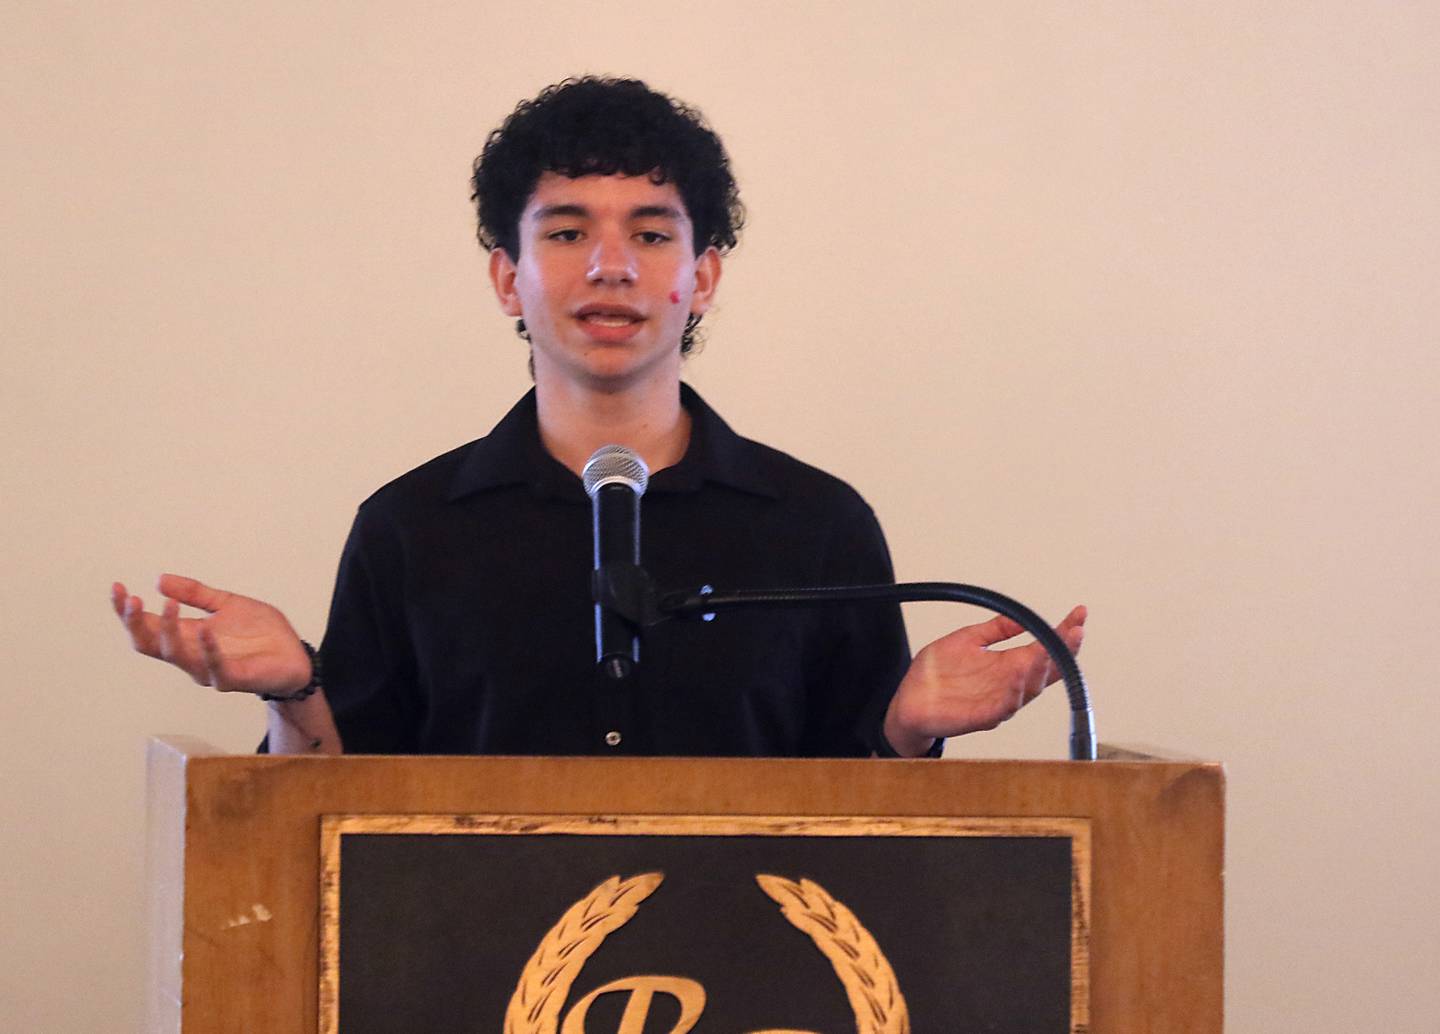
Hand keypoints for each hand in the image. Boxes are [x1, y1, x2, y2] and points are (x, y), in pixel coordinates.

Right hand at [111, 574, 311, 696]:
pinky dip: (208, 649)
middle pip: (149, 644)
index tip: (118, 587)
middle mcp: (191, 654)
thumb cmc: (261, 634)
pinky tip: (205, 629)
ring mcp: (208, 669)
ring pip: (176, 656)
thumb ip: (196, 594)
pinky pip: (214, 668)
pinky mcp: (232, 679)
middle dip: (135, 623)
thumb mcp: (227, 604)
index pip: (146, 626)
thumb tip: (159, 579)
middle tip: (131, 600)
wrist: (295, 656)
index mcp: (187, 636)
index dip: (127, 610)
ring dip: (168, 631)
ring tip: (168, 605)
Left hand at [884, 605, 1086, 754]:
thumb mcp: (966, 641)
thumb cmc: (937, 676)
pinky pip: (1002, 707)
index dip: (1063, 633)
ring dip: (1040, 670)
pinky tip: (1019, 676)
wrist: (909, 702)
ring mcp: (997, 702)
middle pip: (1045, 670)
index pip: (1044, 647)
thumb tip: (1020, 618)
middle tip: (1076, 631)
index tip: (1078, 614)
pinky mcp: (980, 717)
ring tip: (1049, 649)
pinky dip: (1013, 694)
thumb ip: (994, 630)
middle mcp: (1009, 685)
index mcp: (1007, 665)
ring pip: (1028, 689)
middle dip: (1062, 651)